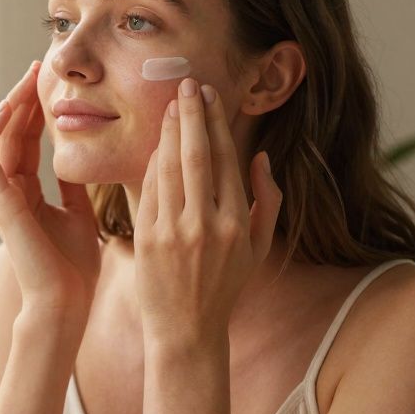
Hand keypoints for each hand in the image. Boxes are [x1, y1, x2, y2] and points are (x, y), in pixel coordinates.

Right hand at [0, 60, 102, 329]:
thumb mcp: (80, 215)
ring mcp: (0, 198)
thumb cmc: (75, 268)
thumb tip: (83, 160)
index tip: (50, 81)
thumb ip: (73, 187)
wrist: (67, 303)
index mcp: (26, 194)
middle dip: (23, 98)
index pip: (26, 140)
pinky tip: (12, 106)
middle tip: (38, 66)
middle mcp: (8, 192)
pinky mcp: (0, 204)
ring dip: (10, 106)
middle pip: (10, 133)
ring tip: (27, 78)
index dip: (36, 109)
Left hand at [135, 77, 282, 348]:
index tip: (210, 97)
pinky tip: (157, 142)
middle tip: (187, 85)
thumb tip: (259, 157)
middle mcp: (207, 224)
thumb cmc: (225, 285)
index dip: (216, 124)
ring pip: (170, 167)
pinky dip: (153, 162)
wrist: (186, 329)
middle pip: (197, 154)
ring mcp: (174, 231)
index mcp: (237, 223)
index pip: (225, 159)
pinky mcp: (147, 238)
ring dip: (170, 131)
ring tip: (171, 105)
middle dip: (192, 115)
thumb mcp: (258, 248)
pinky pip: (150, 189)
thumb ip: (267, 201)